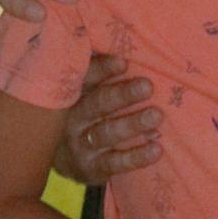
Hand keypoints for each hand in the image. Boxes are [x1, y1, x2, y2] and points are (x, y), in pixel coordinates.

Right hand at [55, 52, 161, 180]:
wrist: (61, 157)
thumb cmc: (82, 113)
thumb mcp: (83, 91)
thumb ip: (100, 71)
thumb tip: (128, 50)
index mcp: (72, 93)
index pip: (85, 77)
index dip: (103, 69)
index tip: (124, 61)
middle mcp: (72, 118)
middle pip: (97, 104)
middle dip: (122, 95)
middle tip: (148, 86)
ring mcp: (80, 144)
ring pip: (107, 133)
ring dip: (133, 124)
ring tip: (157, 116)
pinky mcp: (91, 168)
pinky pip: (115, 163)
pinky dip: (136, 156)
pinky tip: (157, 149)